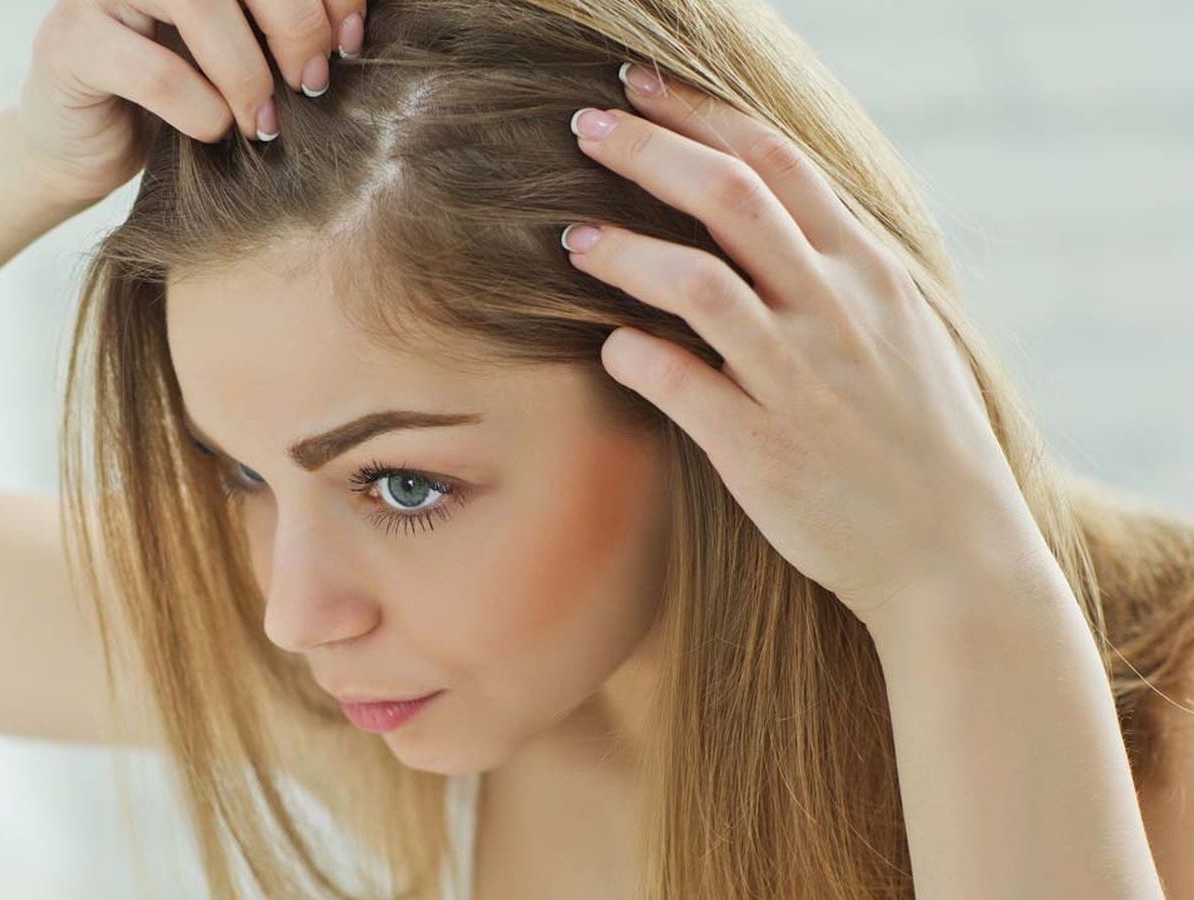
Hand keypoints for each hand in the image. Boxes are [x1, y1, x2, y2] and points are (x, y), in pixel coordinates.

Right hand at [12, 0, 365, 204]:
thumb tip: (351, 31)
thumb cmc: (181, 95)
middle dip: (295, 24)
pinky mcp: (70, 44)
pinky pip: (155, 70)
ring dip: (248, 72)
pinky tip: (213, 133)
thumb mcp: (242, 51)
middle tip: (311, 83)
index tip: (350, 40)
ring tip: (263, 123)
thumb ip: (282, 26)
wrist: (90, 146)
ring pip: (198, 4)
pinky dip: (200, 109)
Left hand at [563, 65, 1053, 625]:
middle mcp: (836, 311)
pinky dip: (633, 354)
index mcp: (869, 271)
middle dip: (648, 151)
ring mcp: (800, 379)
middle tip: (580, 128)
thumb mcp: (903, 328)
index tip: (638, 88)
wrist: (952, 556)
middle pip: (730, 197)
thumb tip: (772, 208)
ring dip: (624, 250)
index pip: (778, 161)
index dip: (699, 114)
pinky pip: (680, 383)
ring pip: (696, 283)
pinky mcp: (763, 450)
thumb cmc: (918, 438)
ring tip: (571, 239)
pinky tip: (608, 344)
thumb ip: (840, 265)